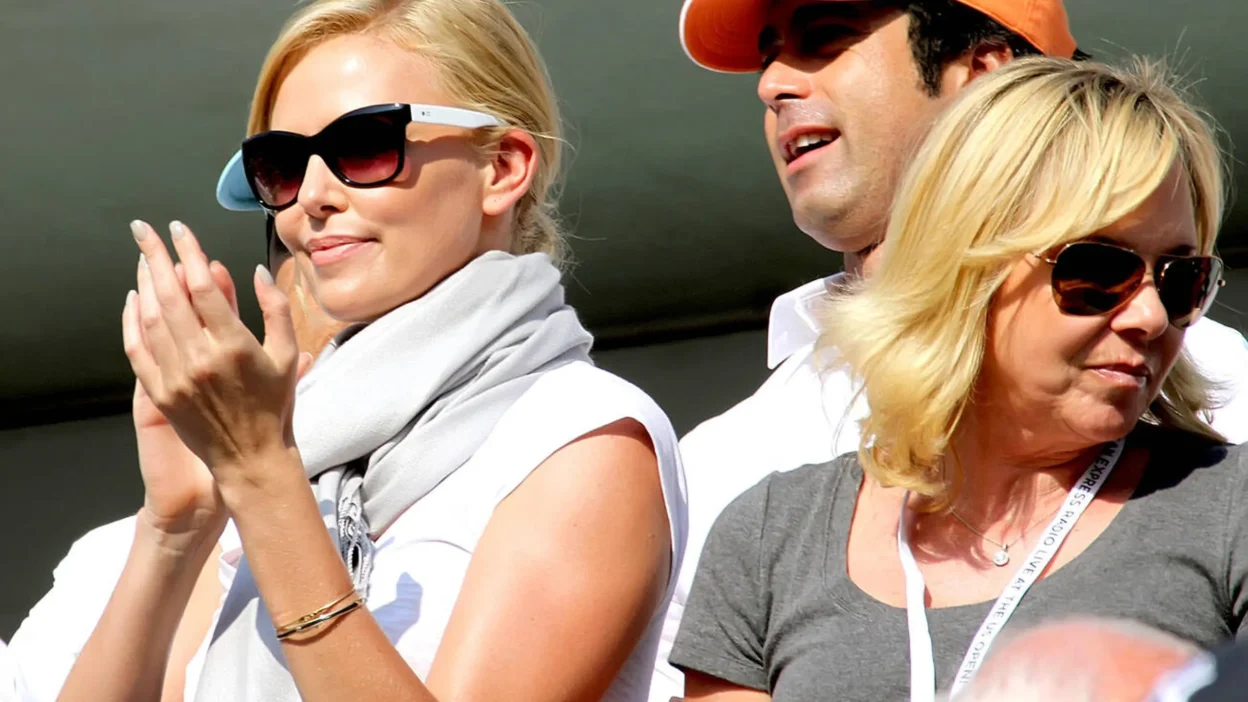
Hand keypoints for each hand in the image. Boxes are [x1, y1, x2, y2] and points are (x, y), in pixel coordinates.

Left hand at [123, 220, 302, 499]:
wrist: (251, 457)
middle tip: (143, 229)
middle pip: (169, 294)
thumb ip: (275, 309)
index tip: (180, 230)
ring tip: (142, 258)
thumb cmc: (275, 405)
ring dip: (144, 283)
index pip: (202, 286)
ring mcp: (176, 377)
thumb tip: (256, 271)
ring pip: (150, 317)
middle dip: (154, 255)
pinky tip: (134, 299)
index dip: (188, 253)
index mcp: (234, 346)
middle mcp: (200, 359)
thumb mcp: (288, 355)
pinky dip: (132, 320)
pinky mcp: (160, 393)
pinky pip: (137, 348)